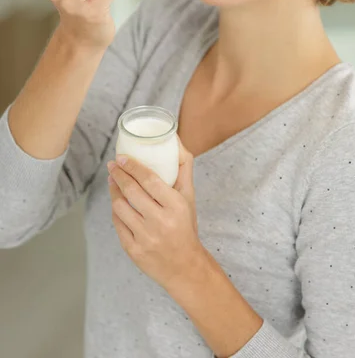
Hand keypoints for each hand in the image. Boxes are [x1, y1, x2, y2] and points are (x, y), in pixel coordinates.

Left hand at [107, 138, 205, 292]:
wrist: (185, 266)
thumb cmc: (186, 226)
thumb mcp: (189, 197)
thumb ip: (183, 168)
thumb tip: (174, 141)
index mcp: (176, 205)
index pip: (149, 179)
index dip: (132, 166)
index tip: (121, 157)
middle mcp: (160, 221)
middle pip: (131, 191)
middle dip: (118, 175)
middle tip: (112, 165)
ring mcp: (145, 237)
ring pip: (120, 207)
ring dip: (113, 192)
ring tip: (112, 182)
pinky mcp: (133, 251)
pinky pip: (117, 225)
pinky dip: (115, 212)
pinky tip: (116, 203)